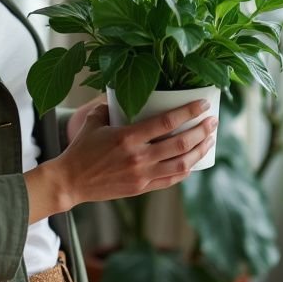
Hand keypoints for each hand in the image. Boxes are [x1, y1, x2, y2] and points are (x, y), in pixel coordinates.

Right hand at [51, 99, 216, 207]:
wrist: (70, 182)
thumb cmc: (81, 149)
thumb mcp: (94, 121)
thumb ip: (110, 106)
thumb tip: (123, 92)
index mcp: (127, 137)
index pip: (166, 122)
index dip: (188, 112)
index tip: (203, 104)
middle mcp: (138, 157)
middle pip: (180, 143)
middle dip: (201, 131)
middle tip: (212, 121)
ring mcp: (142, 175)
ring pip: (181, 164)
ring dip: (199, 151)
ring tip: (209, 140)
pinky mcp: (141, 189)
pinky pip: (171, 180)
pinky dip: (186, 170)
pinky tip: (193, 160)